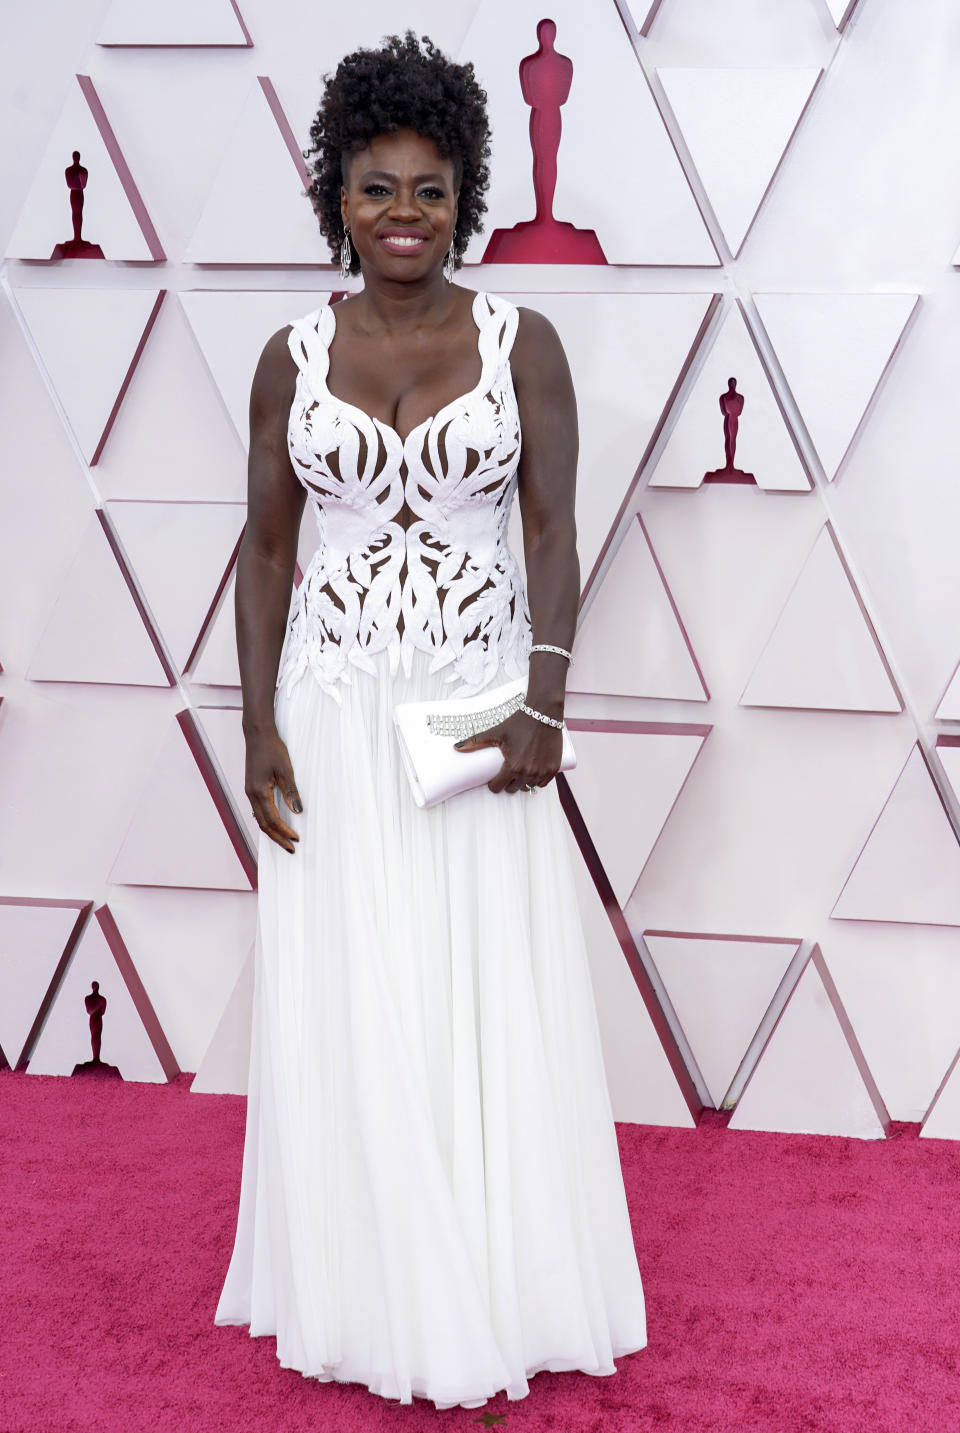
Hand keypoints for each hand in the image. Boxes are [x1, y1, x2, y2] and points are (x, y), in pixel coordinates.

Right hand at [245, 729, 302, 851]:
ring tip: (284, 840)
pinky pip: (258, 810)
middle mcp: (251, 794)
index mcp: (259, 792)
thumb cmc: (272, 749)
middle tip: (290, 848)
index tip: (296, 839)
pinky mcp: (252, 787)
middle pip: (263, 824)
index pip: (272, 820)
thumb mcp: (285, 770)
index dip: (284, 832)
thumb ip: (291, 791)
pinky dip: (266, 821)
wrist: (258, 734)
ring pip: (259, 819)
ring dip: (271, 831)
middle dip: (277, 838)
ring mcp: (250, 791)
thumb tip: (298, 812)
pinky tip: (275, 823)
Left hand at [453, 709, 562, 793]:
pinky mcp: (554, 769)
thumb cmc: (519, 722)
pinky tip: (533, 770)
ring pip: (528, 787)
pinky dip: (537, 779)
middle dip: (508, 782)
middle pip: (513, 789)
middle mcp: (528, 773)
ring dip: (523, 782)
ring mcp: (542, 772)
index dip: (494, 783)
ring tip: (520, 770)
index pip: (498, 788)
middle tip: (507, 771)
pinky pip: (542, 783)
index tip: (494, 777)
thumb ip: (476, 741)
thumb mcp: (497, 732)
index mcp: (513, 767)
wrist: (544, 713)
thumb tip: (455, 747)